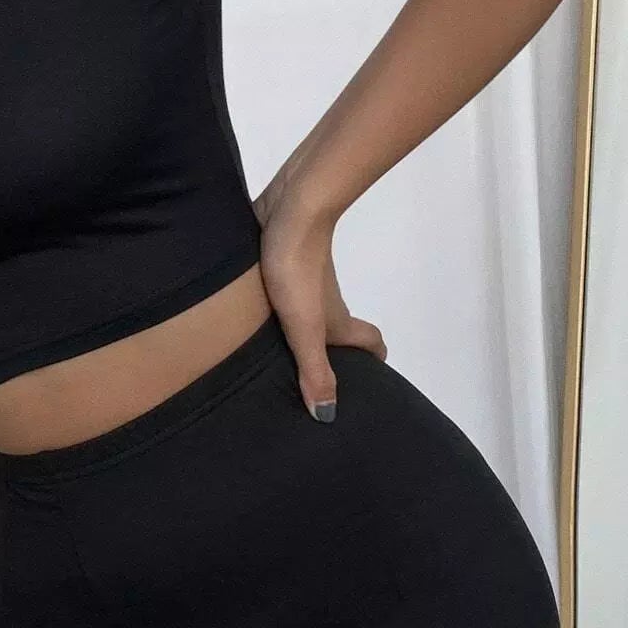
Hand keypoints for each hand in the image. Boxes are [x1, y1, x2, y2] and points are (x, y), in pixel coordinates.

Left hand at [252, 178, 385, 420]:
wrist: (289, 211)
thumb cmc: (299, 271)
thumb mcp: (305, 328)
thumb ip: (315, 369)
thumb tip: (327, 416)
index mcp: (338, 319)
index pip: (371, 341)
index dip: (374, 358)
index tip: (369, 378)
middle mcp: (327, 300)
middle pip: (340, 327)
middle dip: (336, 351)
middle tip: (318, 376)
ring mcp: (304, 277)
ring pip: (313, 307)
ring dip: (307, 328)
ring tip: (280, 355)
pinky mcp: (280, 259)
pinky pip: (286, 288)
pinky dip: (280, 306)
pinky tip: (254, 316)